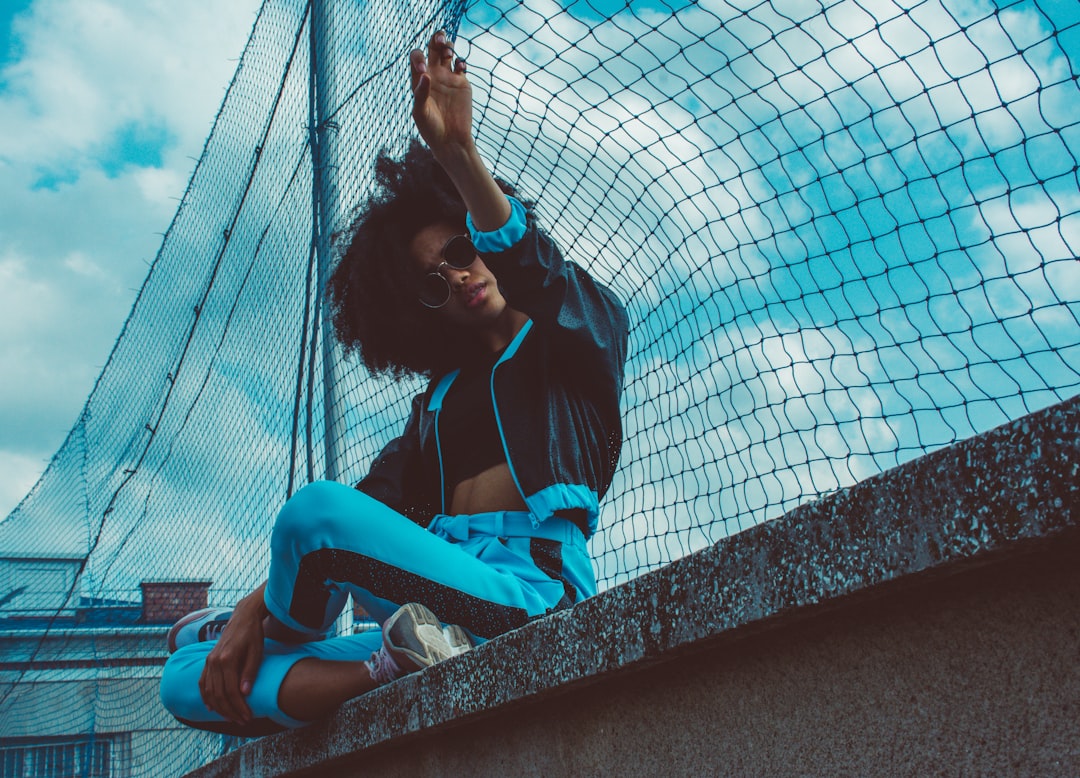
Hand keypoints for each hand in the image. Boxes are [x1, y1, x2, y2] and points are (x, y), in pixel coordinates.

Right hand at [198, 597, 264, 724]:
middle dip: (230, 711)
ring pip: (210, 691)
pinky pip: (202, 683)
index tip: (248, 717)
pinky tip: (211, 708)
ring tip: (231, 718)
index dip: (239, 707)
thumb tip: (244, 694)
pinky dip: (206, 697)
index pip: (231, 691)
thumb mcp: (257, 652)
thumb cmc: (253, 634)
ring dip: (219, 708)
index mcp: (227, 659)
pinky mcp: (207, 661)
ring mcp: (209, 661)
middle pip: (219, 694)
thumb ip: (250, 672)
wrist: (243, 617)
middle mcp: (214, 661)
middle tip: (242, 721)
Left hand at [410, 31, 472, 157]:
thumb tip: (425, 74)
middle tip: (440, 40)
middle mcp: (433, 75)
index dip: (419, 58)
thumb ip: (420, 93)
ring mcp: (448, 78)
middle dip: (436, 38)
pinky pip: (461, 65)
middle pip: (433, 47)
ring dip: (448, 45)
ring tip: (449, 52)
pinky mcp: (462, 84)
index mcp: (419, 79)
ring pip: (447, 52)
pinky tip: (460, 68)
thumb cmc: (431, 129)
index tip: (425, 71)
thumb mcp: (421, 113)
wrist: (450, 141)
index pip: (417, 57)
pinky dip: (461, 62)